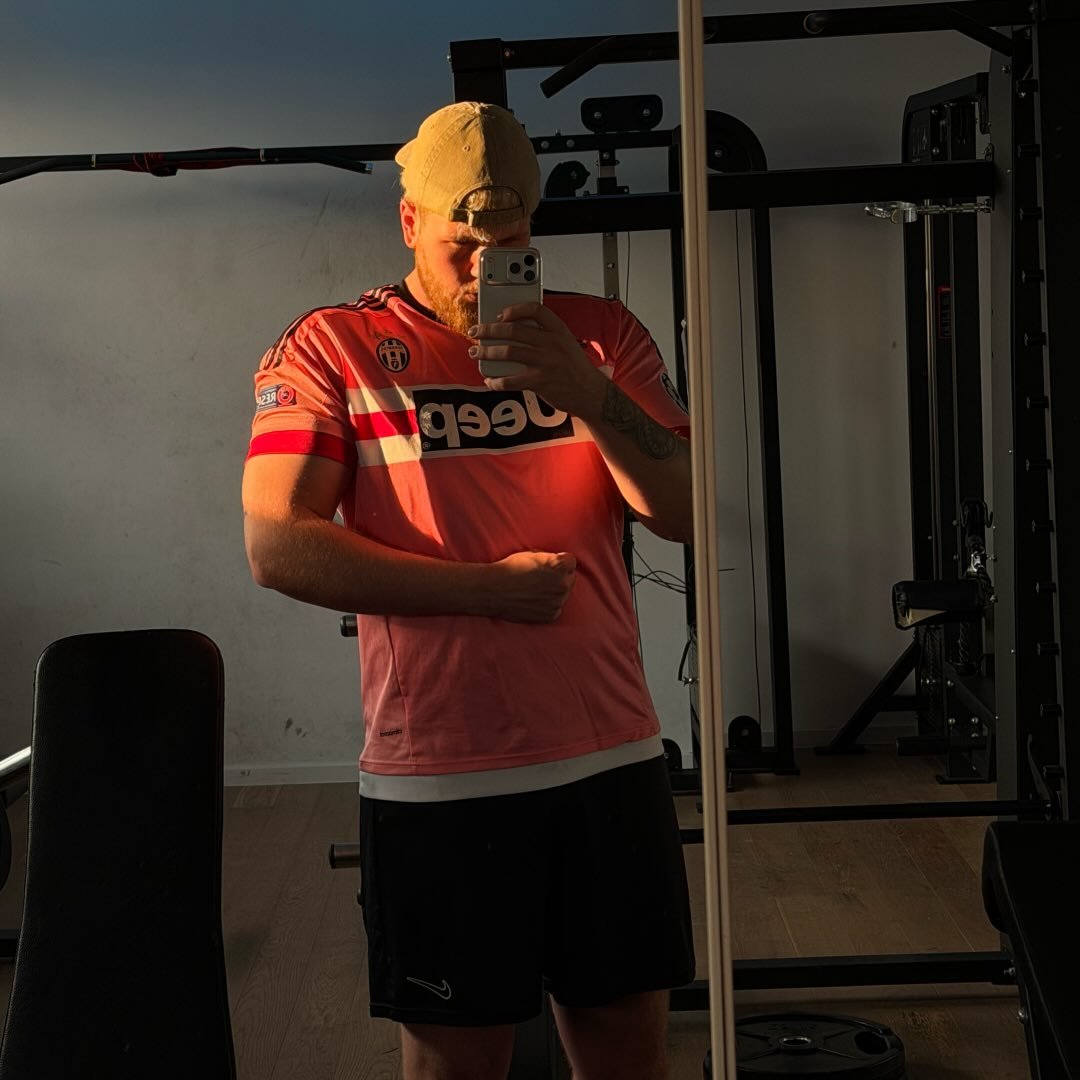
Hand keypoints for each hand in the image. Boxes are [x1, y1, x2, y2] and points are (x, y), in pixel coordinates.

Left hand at [468, 303, 608, 419]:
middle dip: (489, 330)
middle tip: (476, 331)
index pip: (536, 309)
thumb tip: (512, 331)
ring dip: (487, 352)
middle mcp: (552, 343)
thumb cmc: (575, 368)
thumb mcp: (566, 343)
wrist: (591, 393)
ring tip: (476, 352)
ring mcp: (546, 362)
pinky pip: (511, 380)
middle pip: (514, 330)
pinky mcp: (540, 382)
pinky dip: (496, 381)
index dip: (515, 309)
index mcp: (559, 330)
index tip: (501, 314)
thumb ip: (545, 335)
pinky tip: (490, 381)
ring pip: (508, 352)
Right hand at [488, 550, 576, 622]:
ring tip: (535, 590)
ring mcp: (558, 602)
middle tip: (540, 578)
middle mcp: (563, 585)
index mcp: (560, 567)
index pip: (571, 562)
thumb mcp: (533, 554)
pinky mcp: (551, 615)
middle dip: (559, 577)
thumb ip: (551, 558)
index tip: (549, 564)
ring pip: (563, 594)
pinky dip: (548, 605)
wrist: (493, 590)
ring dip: (553, 592)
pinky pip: (556, 608)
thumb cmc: (511, 569)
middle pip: (570, 578)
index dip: (559, 562)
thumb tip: (559, 562)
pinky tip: (533, 600)